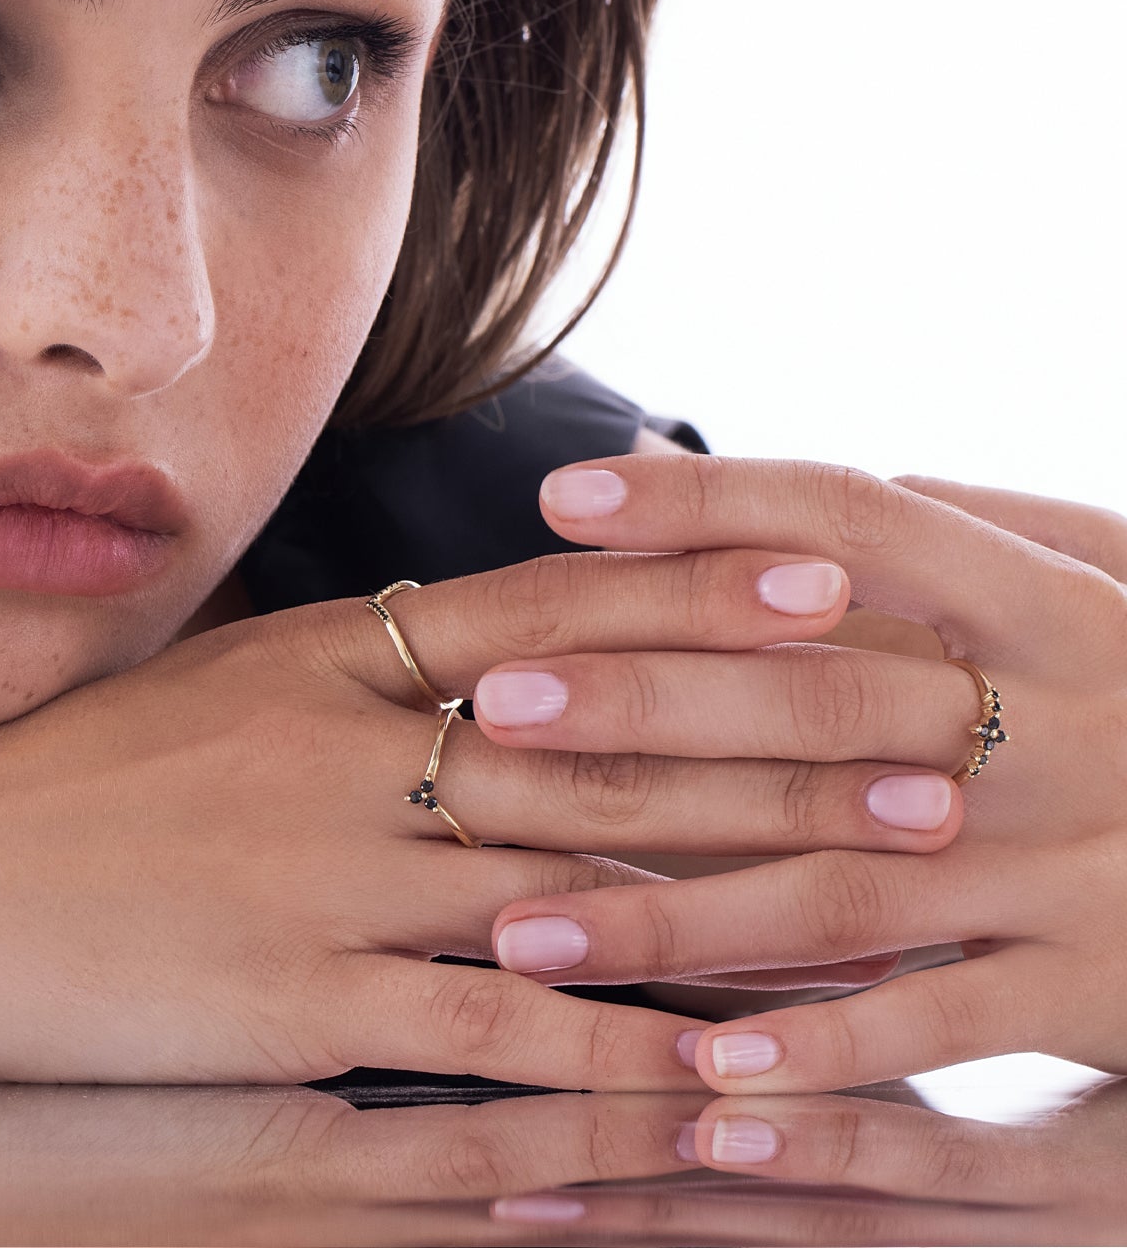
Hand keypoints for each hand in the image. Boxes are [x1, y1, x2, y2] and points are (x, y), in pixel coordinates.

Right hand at [0, 532, 964, 1085]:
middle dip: (781, 755)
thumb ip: (348, 658)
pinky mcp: (297, 1003)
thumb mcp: (218, 678)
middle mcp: (348, 752)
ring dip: (745, 912)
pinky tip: (710, 1088)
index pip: (550, 610)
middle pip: (604, 746)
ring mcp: (328, 878)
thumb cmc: (76, 774)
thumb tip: (473, 631)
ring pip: (576, 890)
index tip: (834, 578)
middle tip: (932, 765)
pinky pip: (488, 1040)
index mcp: (327, 657)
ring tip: (884, 929)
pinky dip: (611, 1066)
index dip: (700, 592)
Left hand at [480, 454, 1126, 1088]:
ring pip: (845, 890)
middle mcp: (1063, 727)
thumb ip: (990, 527)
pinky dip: (818, 1056)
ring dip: (675, 919)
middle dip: (648, 707)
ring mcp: (1082, 870)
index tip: (561, 499)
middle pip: (820, 700)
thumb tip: (840, 481)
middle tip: (499, 715)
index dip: (705, 499)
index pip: (853, 516)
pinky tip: (693, 1083)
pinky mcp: (1105, 997)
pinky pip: (940, 1030)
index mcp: (1056, 606)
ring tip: (519, 930)